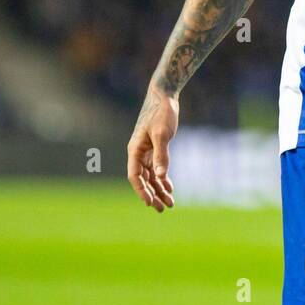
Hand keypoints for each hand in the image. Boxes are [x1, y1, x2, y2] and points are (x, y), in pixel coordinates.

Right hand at [127, 79, 178, 211]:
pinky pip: (156, 168)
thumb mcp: (162, 134)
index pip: (135, 176)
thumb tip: (160, 176)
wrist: (164, 96)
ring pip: (150, 176)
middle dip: (152, 195)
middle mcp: (138, 153)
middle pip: (143, 180)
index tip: (150, 203)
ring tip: (169, 203)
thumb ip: (161, 155)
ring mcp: (146, 151)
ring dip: (158, 189)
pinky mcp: (154, 148)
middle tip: (162, 209)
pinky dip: (162, 179)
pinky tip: (169, 188)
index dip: (141, 191)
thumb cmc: (161, 112)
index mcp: (135, 150)